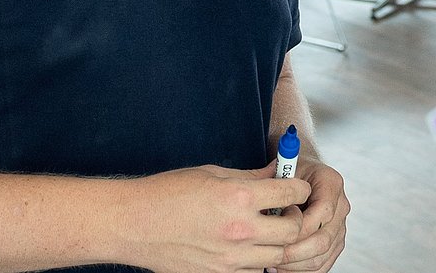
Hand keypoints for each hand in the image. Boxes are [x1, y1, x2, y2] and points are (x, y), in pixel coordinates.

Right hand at [122, 163, 311, 272]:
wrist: (135, 224)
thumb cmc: (169, 192)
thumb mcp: (213, 174)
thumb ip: (250, 177)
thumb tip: (277, 173)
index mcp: (238, 197)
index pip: (291, 193)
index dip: (300, 188)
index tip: (298, 187)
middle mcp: (239, 230)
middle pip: (293, 230)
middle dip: (297, 218)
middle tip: (288, 210)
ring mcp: (230, 258)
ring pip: (278, 256)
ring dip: (280, 242)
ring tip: (269, 229)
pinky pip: (255, 271)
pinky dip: (259, 260)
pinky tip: (249, 246)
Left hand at [274, 157, 348, 271]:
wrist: (302, 175)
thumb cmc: (290, 171)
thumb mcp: (282, 168)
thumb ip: (279, 185)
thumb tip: (266, 211)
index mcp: (332, 183)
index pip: (322, 211)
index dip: (299, 225)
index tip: (275, 230)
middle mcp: (341, 205)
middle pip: (324, 239)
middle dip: (295, 250)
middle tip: (270, 253)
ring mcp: (340, 226)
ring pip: (322, 256)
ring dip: (296, 264)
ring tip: (272, 262)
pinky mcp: (335, 243)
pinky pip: (322, 265)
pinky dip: (301, 270)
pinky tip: (281, 268)